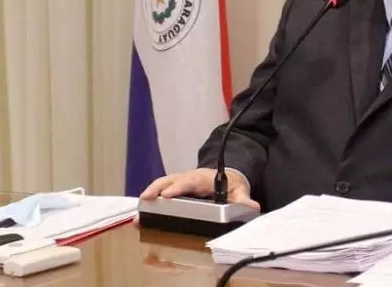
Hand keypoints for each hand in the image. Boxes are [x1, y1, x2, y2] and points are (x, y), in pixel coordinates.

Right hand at [139, 167, 260, 210]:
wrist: (228, 178)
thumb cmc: (232, 185)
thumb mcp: (239, 191)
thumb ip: (243, 199)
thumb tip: (252, 206)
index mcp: (204, 178)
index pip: (190, 180)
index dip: (179, 187)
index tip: (168, 195)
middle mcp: (190, 178)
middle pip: (171, 180)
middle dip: (158, 188)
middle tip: (146, 198)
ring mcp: (181, 183)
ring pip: (163, 184)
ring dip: (151, 194)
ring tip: (139, 208)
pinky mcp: (176, 189)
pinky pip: (161, 191)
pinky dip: (151, 200)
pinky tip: (141, 214)